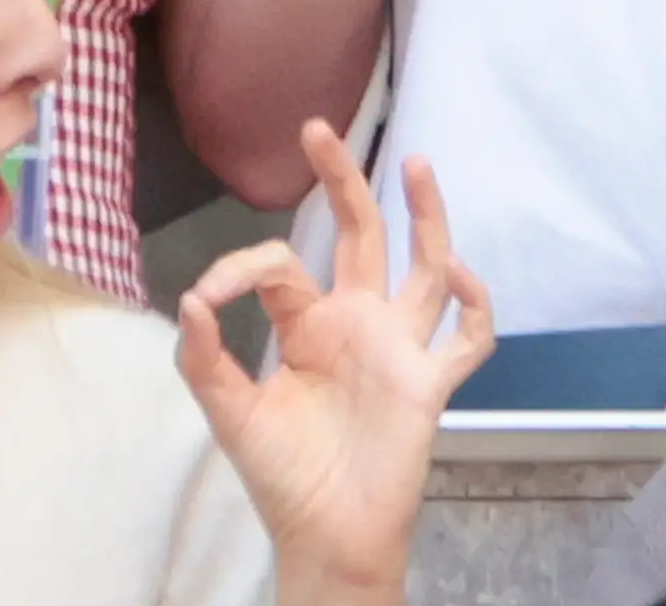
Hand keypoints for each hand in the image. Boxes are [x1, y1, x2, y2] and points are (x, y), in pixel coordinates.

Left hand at [175, 122, 494, 605]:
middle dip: (344, 180)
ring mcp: (399, 349)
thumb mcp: (231, 414)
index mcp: (309, 325)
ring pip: (425, 267)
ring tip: (415, 164)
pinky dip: (472, 305)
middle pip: (361, 234)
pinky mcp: (429, 383)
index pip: (283, 264)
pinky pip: (467, 338)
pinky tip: (457, 274)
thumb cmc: (282, 477)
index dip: (242, 267)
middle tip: (320, 128)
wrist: (327, 536)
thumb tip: (192, 298)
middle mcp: (359, 323)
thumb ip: (205, 359)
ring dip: (426, 216)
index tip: (210, 295)